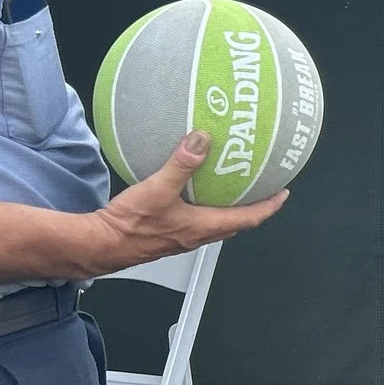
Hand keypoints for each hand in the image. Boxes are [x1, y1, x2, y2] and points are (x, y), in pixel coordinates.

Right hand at [87, 131, 285, 271]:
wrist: (100, 246)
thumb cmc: (129, 225)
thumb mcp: (157, 189)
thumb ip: (181, 164)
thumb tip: (202, 139)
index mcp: (203, 228)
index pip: (248, 220)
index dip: (268, 207)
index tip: (283, 194)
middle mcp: (196, 236)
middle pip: (235, 224)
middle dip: (253, 208)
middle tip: (263, 189)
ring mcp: (181, 237)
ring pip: (216, 224)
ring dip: (228, 208)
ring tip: (233, 187)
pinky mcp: (167, 235)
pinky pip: (195, 220)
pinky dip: (204, 207)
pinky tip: (193, 191)